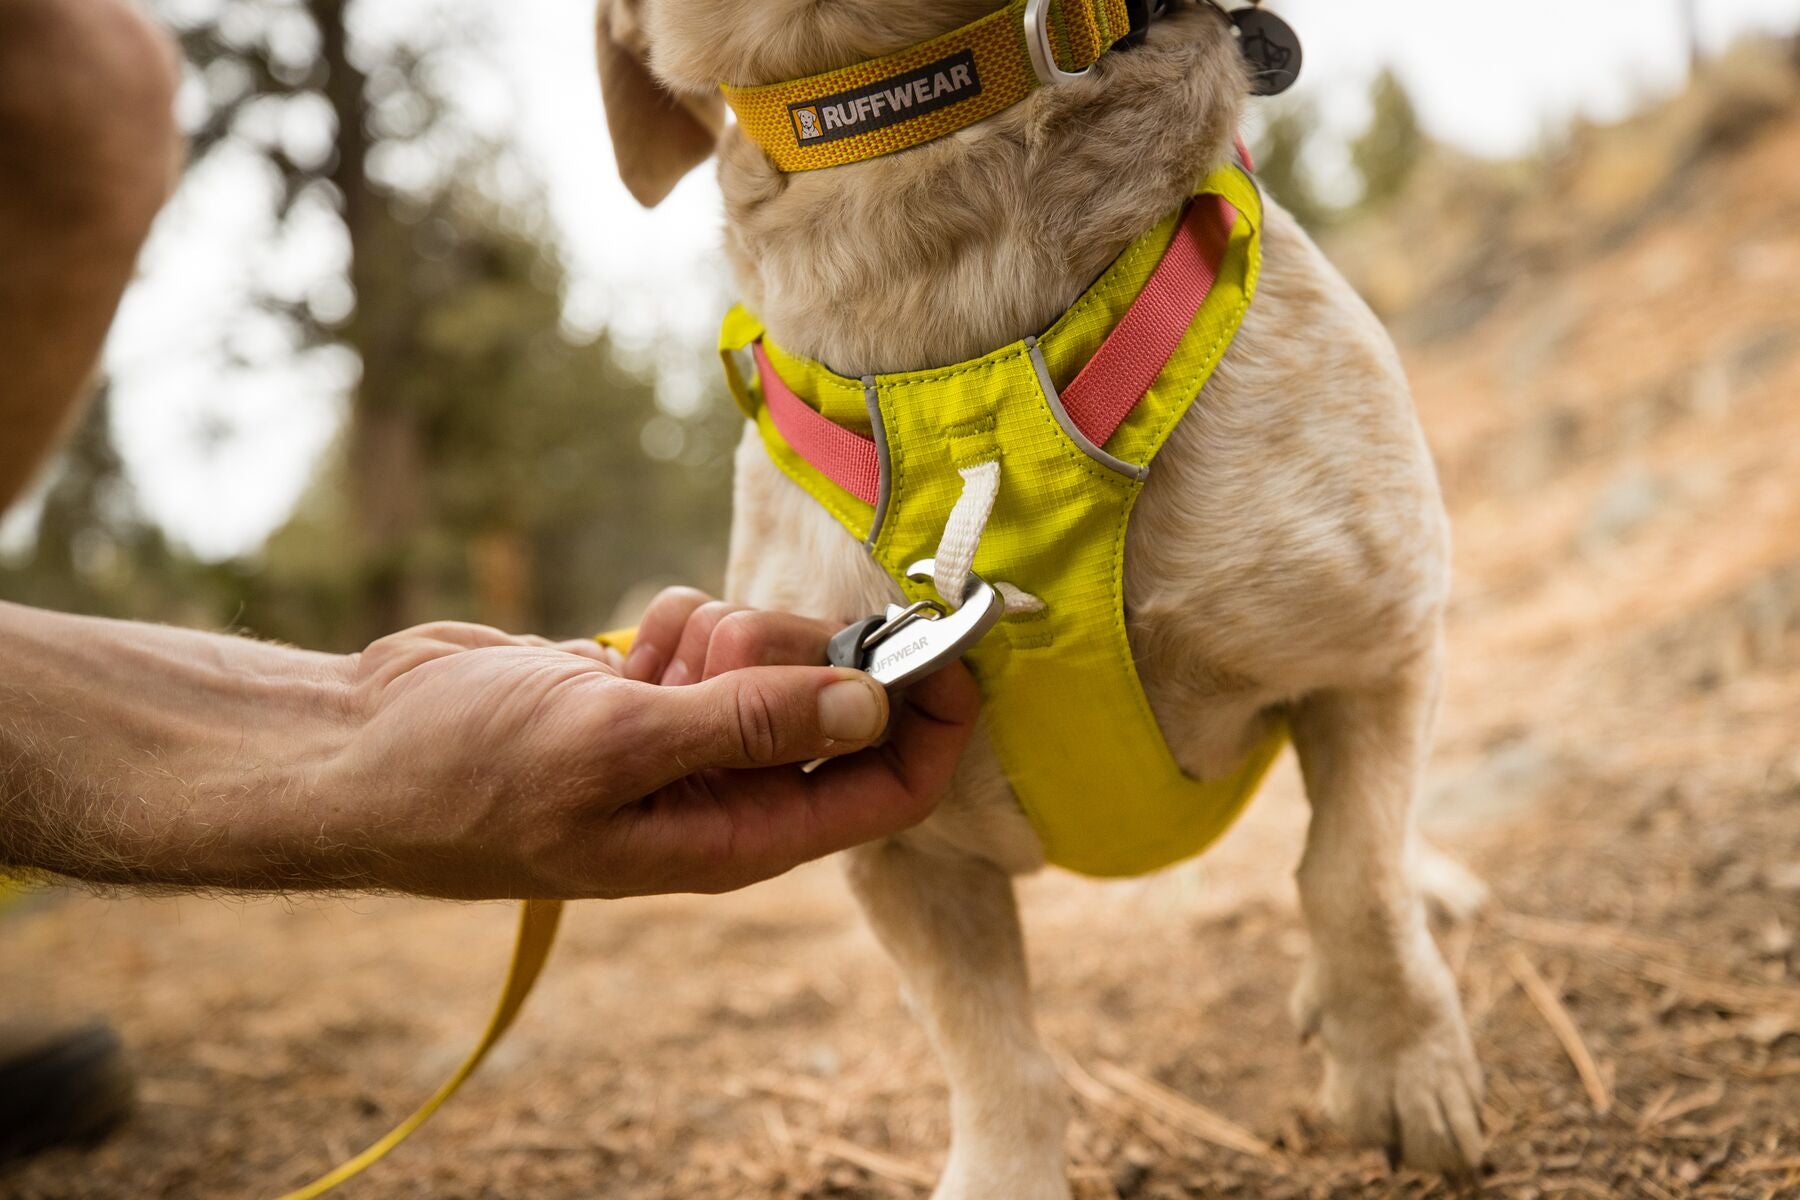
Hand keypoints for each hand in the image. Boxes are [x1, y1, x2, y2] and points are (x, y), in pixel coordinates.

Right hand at [322, 598, 976, 899]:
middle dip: (798, 654)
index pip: (887, 792)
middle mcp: (725, 792)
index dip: (934, 724)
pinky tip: (623, 647)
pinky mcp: (649, 688)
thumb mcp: (615, 747)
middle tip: (722, 642)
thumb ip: (747, 725)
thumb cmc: (467, 773)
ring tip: (652, 655)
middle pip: (836, 706)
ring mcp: (687, 738)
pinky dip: (682, 622)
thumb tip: (875, 706)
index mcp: (735, 835)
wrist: (358, 746)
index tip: (950, 641)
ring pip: (774, 656)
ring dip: (729, 632)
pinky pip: (714, 631)